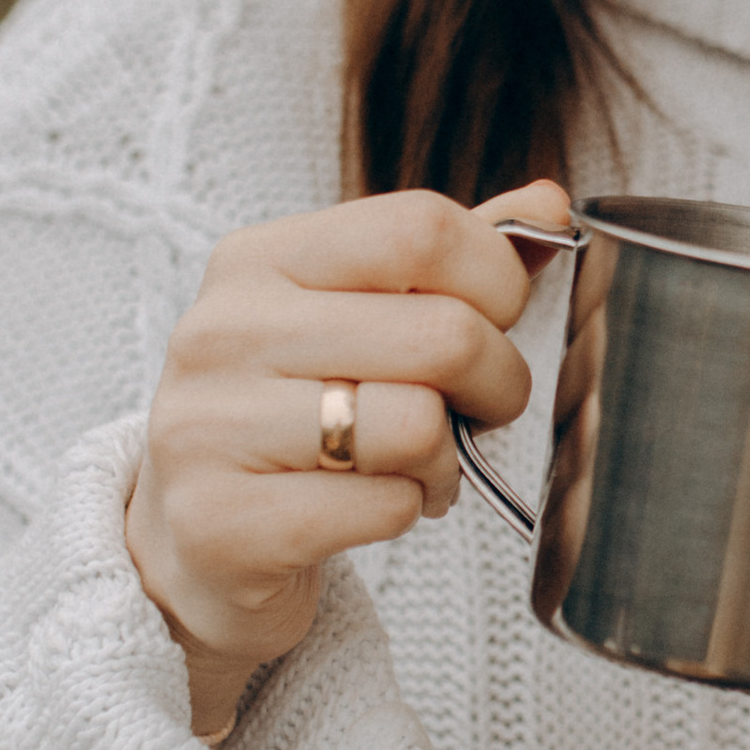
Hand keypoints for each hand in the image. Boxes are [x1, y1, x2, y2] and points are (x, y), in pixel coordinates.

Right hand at [128, 181, 570, 739]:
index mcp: (258, 259)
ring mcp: (209, 427)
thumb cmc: (300, 416)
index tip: (497, 321)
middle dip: (498, 385)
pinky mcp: (222, 523)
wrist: (199, 543)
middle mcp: (222, 331)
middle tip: (477, 412)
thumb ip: (451, 259)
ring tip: (418, 468)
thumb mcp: (362, 319)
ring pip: (418, 427)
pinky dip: (405, 513)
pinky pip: (382, 508)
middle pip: (443, 334)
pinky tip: (374, 509)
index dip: (498, 279)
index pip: (420, 228)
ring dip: (448, 462)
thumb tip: (550, 205)